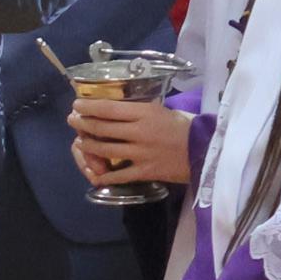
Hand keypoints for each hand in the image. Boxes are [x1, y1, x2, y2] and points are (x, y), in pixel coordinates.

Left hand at [70, 93, 193, 188]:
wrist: (207, 151)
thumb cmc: (187, 127)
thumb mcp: (164, 110)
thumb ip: (142, 110)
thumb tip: (121, 106)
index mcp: (145, 113)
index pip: (108, 108)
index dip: (88, 106)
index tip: (77, 104)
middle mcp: (139, 132)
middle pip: (102, 127)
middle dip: (82, 123)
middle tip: (72, 120)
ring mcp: (141, 153)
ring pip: (105, 149)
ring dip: (88, 145)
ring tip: (80, 141)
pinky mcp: (145, 171)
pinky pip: (119, 175)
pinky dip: (105, 176)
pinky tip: (95, 174)